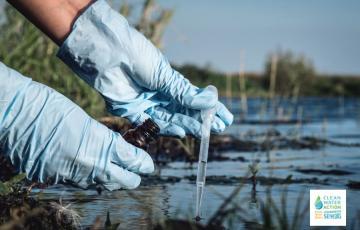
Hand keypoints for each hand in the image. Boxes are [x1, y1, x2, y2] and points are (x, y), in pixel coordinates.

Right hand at [0, 63, 153, 189]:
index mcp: (101, 146)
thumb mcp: (85, 120)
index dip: (144, 163)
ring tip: (113, 166)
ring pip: (102, 185)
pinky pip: (80, 184)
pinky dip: (89, 177)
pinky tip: (88, 167)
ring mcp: (71, 176)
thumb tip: (118, 151)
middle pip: (124, 182)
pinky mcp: (55, 179)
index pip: (134, 162)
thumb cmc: (51, 107)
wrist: (14, 114)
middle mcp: (89, 167)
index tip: (147, 163)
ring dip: (112, 178)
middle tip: (134, 167)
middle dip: (133, 176)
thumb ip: (104, 140)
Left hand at [57, 0, 232, 137]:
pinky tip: (183, 132)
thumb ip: (184, 93)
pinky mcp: (133, 112)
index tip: (226, 117)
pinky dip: (168, 129)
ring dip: (189, 126)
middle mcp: (160, 94)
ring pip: (172, 119)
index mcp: (169, 82)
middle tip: (219, 128)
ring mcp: (147, 104)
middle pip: (185, 111)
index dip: (210, 108)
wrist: (108, 54)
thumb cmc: (137, 57)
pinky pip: (153, 124)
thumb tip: (211, 102)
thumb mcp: (165, 75)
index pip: (195, 98)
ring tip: (205, 132)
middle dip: (203, 120)